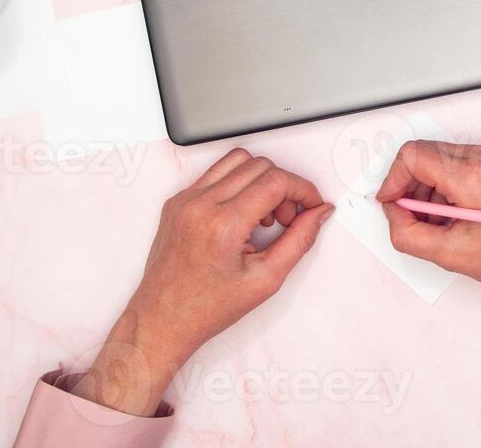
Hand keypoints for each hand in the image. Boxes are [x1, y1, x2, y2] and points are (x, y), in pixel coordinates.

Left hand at [73, 148, 333, 415]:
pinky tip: (241, 215)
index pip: (276, 181)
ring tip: (263, 215)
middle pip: (260, 165)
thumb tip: (318, 214)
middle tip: (288, 218)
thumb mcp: (265, 280)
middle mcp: (200, 204)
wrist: (162, 320)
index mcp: (222, 224)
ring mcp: (185, 199)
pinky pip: (215, 174)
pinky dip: (237, 185)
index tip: (312, 204)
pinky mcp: (176, 201)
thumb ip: (299, 241)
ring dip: (260, 180)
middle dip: (284, 186)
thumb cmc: (206, 308)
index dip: (303, 189)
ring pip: (237, 160)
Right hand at [376, 139, 480, 372]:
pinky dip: (444, 189)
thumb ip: (408, 234)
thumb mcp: (452, 254)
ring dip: (426, 190)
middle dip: (409, 187)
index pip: (412, 156)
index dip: (393, 181)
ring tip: (437, 224)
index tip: (391, 204)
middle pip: (423, 155)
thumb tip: (392, 214)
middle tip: (410, 219)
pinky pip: (456, 166)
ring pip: (438, 160)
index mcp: (472, 175)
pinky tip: (453, 217)